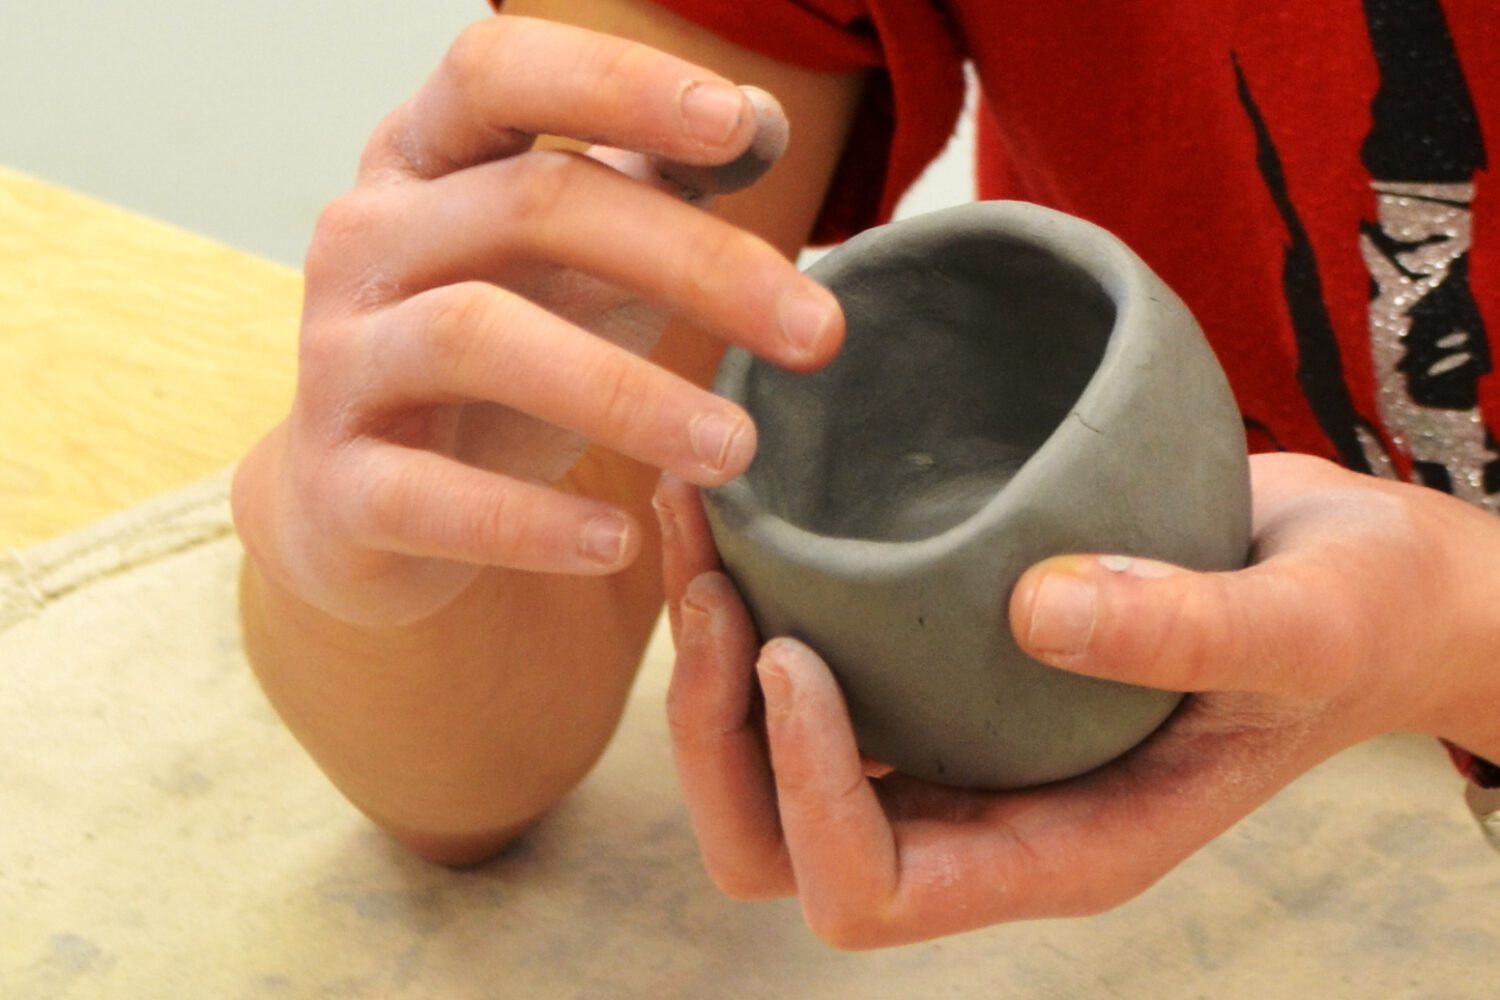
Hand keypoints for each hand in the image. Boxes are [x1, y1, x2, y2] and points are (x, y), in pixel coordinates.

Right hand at [231, 16, 841, 625]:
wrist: (370, 502)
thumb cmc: (500, 354)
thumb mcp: (572, 259)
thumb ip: (654, 188)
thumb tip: (762, 123)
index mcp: (425, 158)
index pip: (499, 72)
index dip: (616, 82)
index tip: (742, 128)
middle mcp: (366, 236)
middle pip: (531, 207)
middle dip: (693, 264)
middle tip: (818, 335)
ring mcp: (339, 357)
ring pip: (476, 340)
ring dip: (624, 394)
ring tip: (736, 449)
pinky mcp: (338, 481)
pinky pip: (426, 496)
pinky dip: (529, 521)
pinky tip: (620, 541)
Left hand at [655, 454, 1499, 947]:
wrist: (1352, 571)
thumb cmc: (1354, 618)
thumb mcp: (1303, 623)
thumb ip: (1188, 629)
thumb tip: (1035, 612)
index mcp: (1059, 846)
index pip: (873, 891)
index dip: (807, 795)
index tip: (801, 651)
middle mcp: (983, 810)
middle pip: (777, 840)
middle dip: (718, 732)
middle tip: (712, 582)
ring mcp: (953, 741)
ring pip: (765, 755)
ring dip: (709, 654)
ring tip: (697, 514)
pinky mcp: (941, 664)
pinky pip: (807, 661)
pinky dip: (750, 592)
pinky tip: (738, 496)